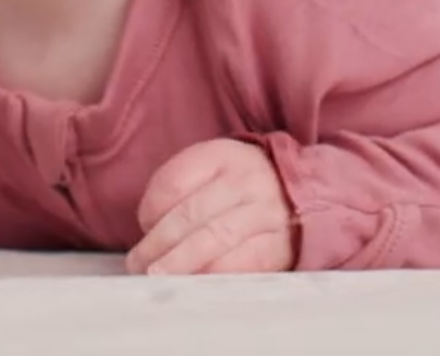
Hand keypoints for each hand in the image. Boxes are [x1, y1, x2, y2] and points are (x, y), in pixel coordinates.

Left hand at [127, 139, 296, 275]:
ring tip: (157, 276)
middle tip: (137, 264)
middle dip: (157, 244)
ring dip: (179, 262)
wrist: (302, 193)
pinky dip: (213, 275)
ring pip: (214, 238)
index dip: (151, 208)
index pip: (174, 182)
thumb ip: (182, 191)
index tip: (144, 226)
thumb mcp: (215, 169)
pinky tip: (194, 284)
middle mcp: (246, 180)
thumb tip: (148, 232)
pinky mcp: (279, 243)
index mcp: (223, 156)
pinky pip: (242, 263)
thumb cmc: (242, 187)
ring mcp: (266, 212)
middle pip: (190, 214)